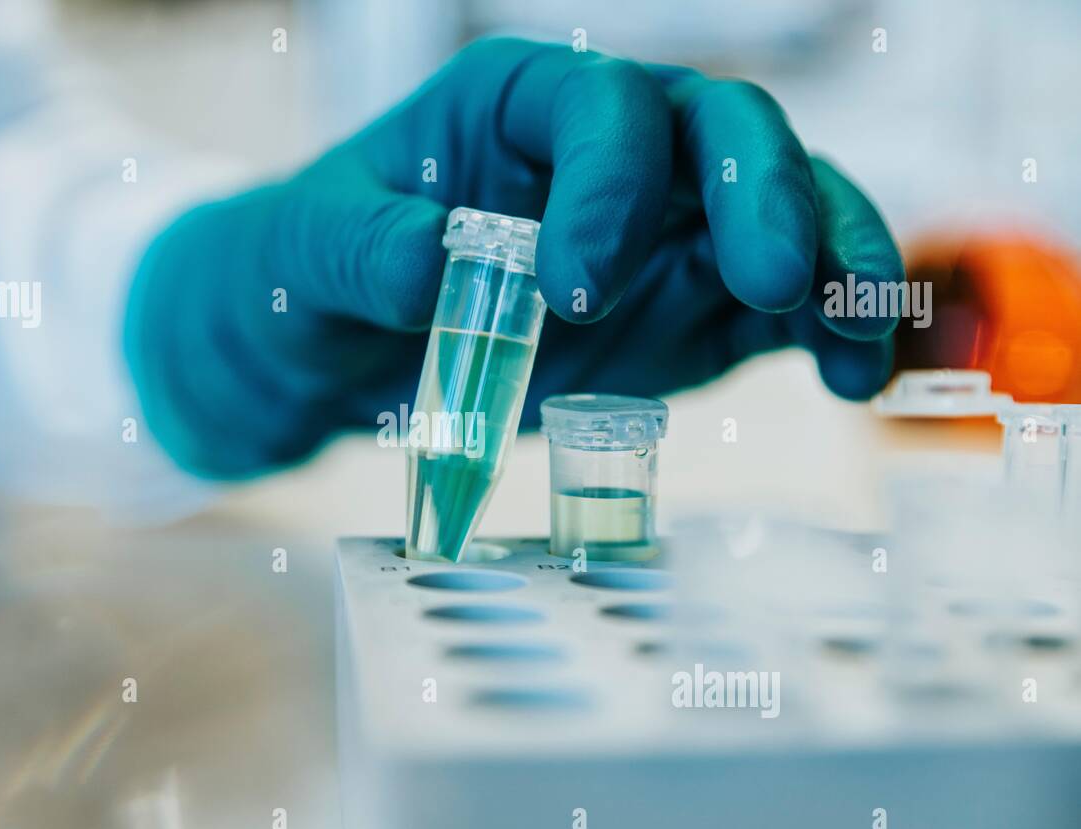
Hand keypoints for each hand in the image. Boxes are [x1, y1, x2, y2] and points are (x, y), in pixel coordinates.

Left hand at [125, 38, 904, 476]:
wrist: (345, 343)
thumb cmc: (322, 268)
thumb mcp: (313, 251)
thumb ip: (366, 249)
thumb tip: (428, 267)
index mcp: (521, 108)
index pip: (600, 109)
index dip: (607, 184)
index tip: (575, 289)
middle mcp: (613, 154)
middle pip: (724, 134)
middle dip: (764, 197)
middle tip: (768, 284)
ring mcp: (665, 232)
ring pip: (781, 211)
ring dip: (833, 260)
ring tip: (856, 335)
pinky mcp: (692, 310)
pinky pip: (780, 308)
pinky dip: (826, 334)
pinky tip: (856, 379)